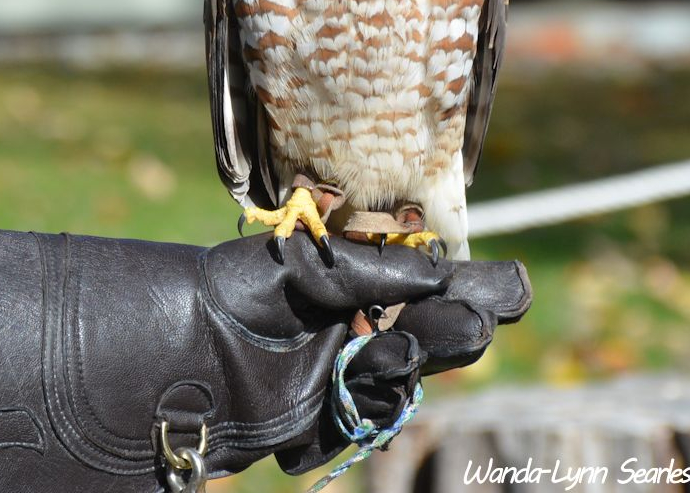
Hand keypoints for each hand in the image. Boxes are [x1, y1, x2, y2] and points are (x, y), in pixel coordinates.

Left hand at [205, 231, 529, 475]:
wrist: (174, 348)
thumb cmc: (235, 288)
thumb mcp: (303, 264)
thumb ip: (372, 272)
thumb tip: (439, 274)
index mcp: (356, 280)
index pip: (427, 285)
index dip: (472, 288)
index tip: (514, 288)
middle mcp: (357, 324)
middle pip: (431, 335)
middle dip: (453, 330)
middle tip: (468, 323)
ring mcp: (341, 373)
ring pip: (402, 383)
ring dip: (398, 370)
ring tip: (379, 353)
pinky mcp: (322, 417)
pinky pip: (357, 424)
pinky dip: (343, 419)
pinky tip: (304, 421)